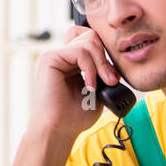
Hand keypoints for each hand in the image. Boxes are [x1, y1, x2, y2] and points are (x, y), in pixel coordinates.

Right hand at [30, 24, 122, 141]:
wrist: (59, 130)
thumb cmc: (76, 116)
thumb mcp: (100, 91)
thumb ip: (105, 73)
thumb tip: (116, 63)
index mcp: (72, 61)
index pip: (91, 38)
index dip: (105, 51)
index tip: (113, 75)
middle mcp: (63, 55)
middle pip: (91, 36)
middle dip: (106, 57)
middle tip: (111, 80)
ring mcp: (55, 55)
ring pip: (89, 42)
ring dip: (102, 64)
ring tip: (104, 83)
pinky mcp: (49, 59)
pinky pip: (79, 52)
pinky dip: (90, 68)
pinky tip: (90, 86)